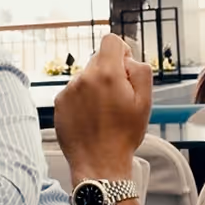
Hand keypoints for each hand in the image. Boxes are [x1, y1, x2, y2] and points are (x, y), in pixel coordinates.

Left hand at [54, 33, 151, 181]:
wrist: (99, 164)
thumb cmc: (123, 136)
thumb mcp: (145, 101)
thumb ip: (140, 70)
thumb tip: (128, 58)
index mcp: (107, 73)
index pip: (110, 40)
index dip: (121, 52)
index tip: (124, 70)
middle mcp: (84, 78)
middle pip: (98, 60)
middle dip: (109, 73)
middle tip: (116, 99)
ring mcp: (68, 91)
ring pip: (85, 77)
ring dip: (94, 88)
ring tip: (102, 113)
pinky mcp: (59, 104)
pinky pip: (73, 92)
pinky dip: (81, 101)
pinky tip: (90, 119)